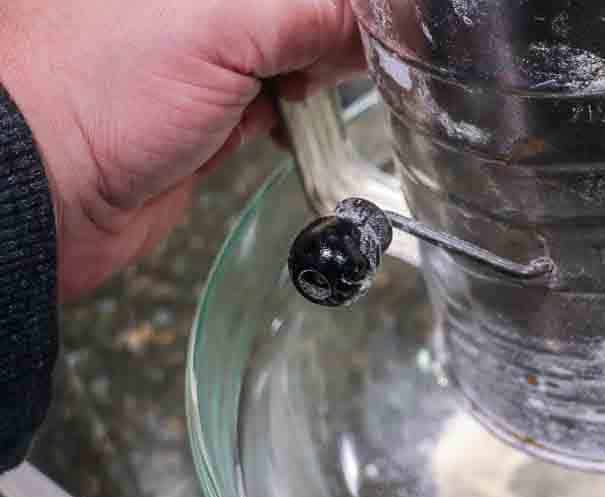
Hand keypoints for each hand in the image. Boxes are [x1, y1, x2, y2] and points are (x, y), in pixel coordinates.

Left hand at [0, 0, 363, 299]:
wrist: (45, 192)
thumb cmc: (99, 94)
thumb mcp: (225, 25)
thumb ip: (312, 11)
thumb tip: (379, 24)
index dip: (346, 5)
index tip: (381, 29)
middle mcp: (202, 3)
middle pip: (306, 10)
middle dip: (334, 31)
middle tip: (337, 59)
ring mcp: (206, 51)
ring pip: (298, 49)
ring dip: (316, 72)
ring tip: (301, 92)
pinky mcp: (212, 106)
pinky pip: (279, 98)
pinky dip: (294, 113)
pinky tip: (282, 122)